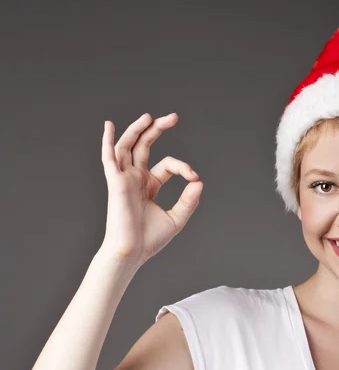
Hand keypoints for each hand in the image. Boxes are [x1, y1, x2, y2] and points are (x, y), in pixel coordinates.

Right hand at [99, 112, 202, 265]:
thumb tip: (199, 181)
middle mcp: (135, 179)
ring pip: (127, 146)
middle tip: (173, 117)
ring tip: (150, 116)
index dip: (183, 167)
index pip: (167, 165)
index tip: (194, 177)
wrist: (132, 252)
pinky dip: (107, 141)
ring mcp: (124, 179)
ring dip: (137, 129)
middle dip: (157, 129)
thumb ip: (189, 200)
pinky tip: (108, 126)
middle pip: (143, 146)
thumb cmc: (149, 240)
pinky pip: (109, 158)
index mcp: (148, 186)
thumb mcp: (176, 218)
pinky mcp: (115, 183)